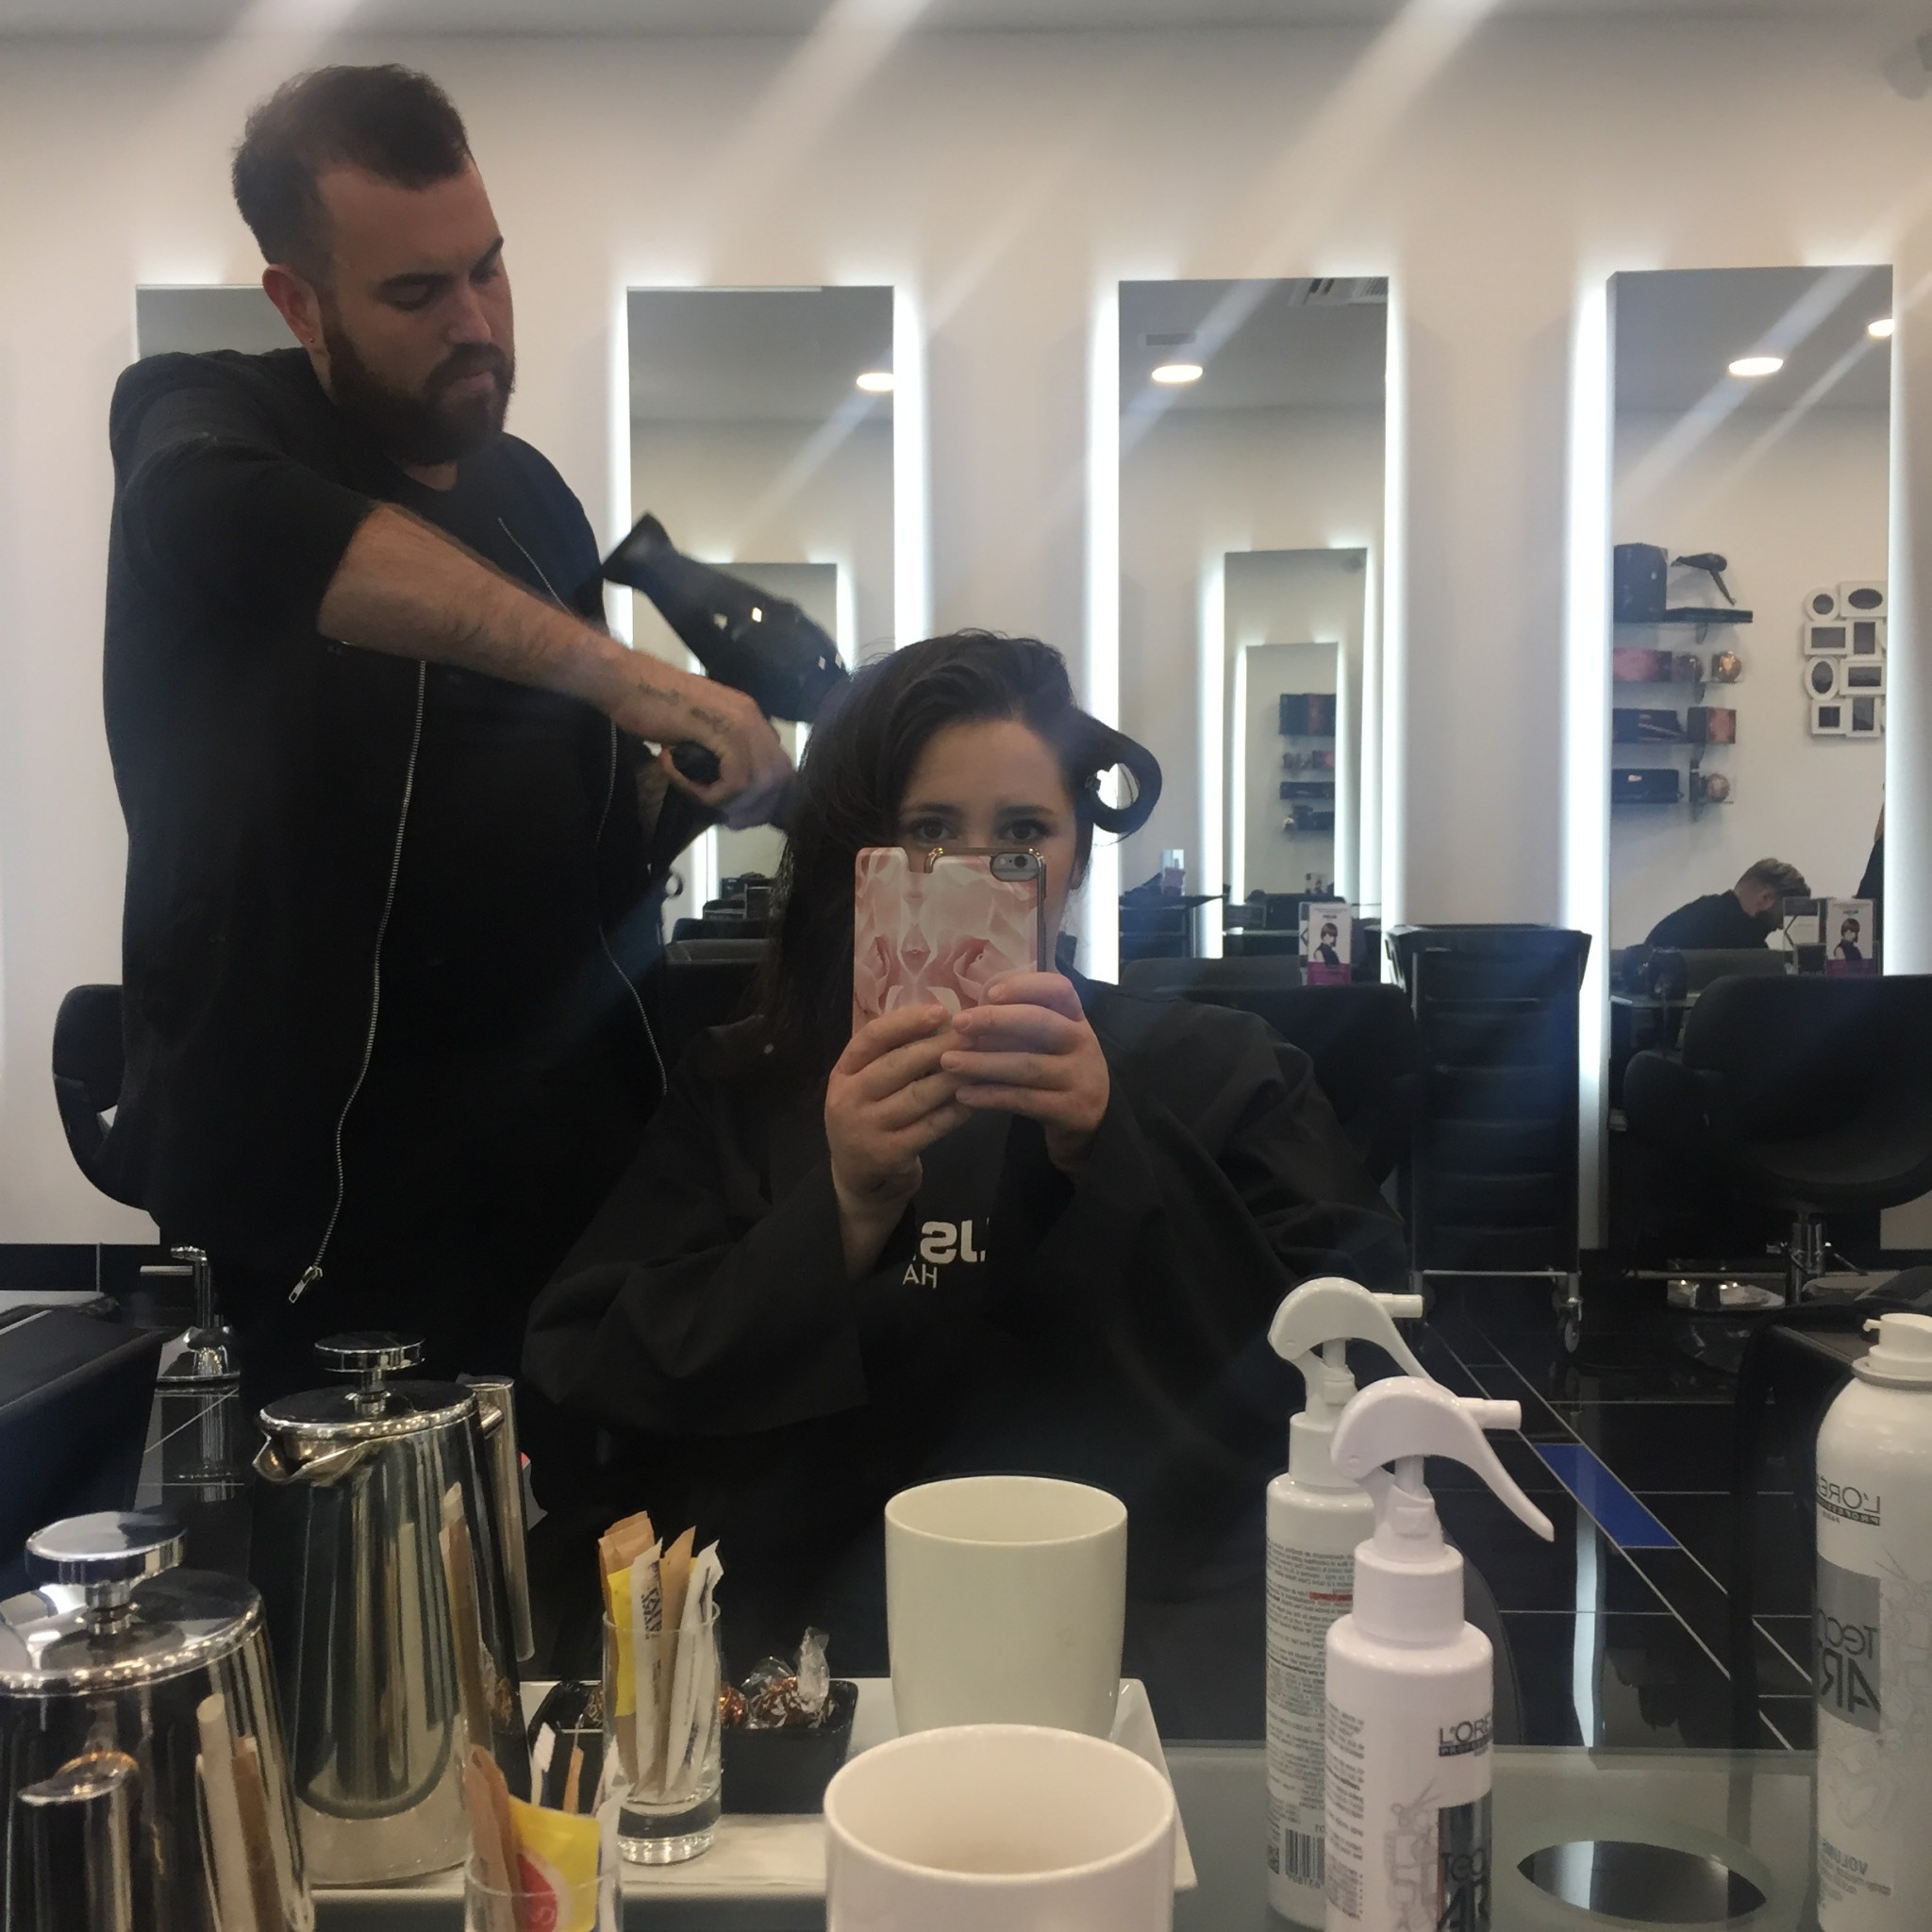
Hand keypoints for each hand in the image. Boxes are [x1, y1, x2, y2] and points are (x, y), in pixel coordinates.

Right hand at [601, 650, 791, 829]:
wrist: (627, 681)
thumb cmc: (653, 706)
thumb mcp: (698, 733)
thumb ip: (721, 753)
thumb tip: (733, 792)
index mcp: (752, 717)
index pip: (780, 768)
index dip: (764, 799)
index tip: (739, 816)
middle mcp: (753, 717)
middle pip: (778, 779)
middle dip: (755, 808)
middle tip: (727, 820)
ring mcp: (740, 721)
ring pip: (759, 783)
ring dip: (729, 802)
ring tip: (696, 795)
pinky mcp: (722, 730)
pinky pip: (734, 781)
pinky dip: (709, 793)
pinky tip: (679, 778)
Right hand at [826, 1005, 972, 1272]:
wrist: (858, 1178)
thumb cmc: (872, 1117)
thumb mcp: (867, 1083)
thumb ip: (892, 1054)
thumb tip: (944, 1017)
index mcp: (843, 1072)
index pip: (872, 1037)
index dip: (907, 1022)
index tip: (942, 1011)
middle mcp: (848, 1099)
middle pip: (899, 1064)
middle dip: (941, 1046)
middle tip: (975, 1033)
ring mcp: (867, 1129)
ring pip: (918, 1095)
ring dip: (954, 1077)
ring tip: (982, 1060)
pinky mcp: (889, 1154)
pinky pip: (931, 1126)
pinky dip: (956, 1110)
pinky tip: (977, 1098)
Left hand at [942, 972, 1108, 1173]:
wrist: (1092, 1119)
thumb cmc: (1055, 1069)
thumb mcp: (1047, 1040)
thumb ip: (1019, 1021)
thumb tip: (972, 1008)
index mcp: (1075, 1017)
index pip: (1058, 988)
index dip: (1024, 986)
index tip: (989, 993)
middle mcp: (1083, 1042)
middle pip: (1040, 1022)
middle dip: (995, 1020)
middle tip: (958, 1024)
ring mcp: (1080, 1077)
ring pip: (1027, 1065)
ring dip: (983, 1062)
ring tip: (949, 1061)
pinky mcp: (1072, 1110)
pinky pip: (1024, 1100)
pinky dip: (990, 1096)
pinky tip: (963, 1094)